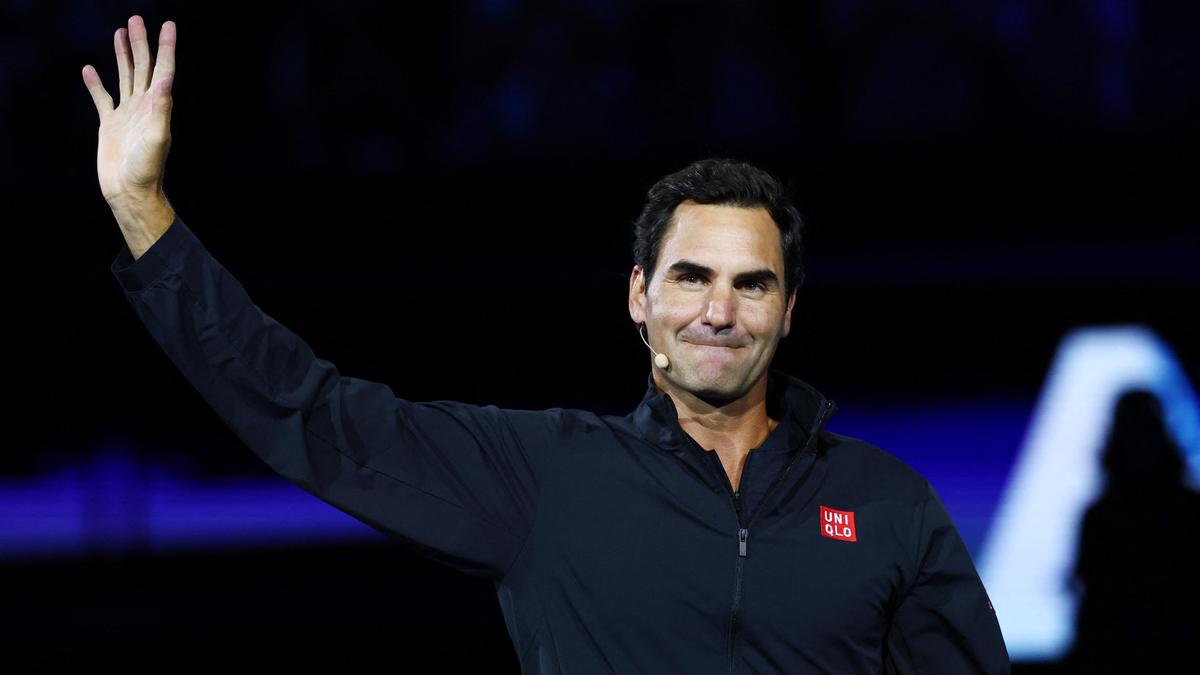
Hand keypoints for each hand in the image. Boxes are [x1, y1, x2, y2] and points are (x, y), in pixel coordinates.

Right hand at [81, 16, 176, 204]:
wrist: (130, 191)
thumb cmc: (147, 169)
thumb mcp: (157, 137)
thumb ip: (161, 109)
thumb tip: (164, 82)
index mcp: (157, 106)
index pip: (163, 70)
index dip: (166, 47)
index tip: (168, 25)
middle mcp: (143, 106)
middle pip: (142, 67)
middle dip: (140, 43)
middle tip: (136, 20)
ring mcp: (127, 114)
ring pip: (125, 77)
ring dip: (123, 55)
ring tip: (120, 33)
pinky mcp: (110, 124)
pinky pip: (102, 99)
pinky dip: (96, 84)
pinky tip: (89, 70)